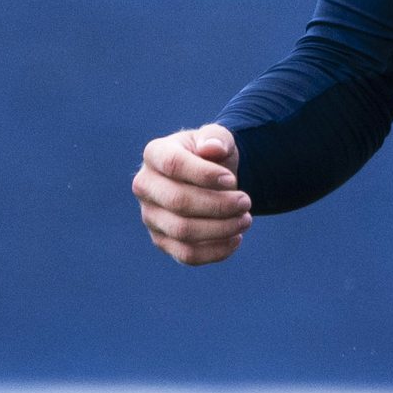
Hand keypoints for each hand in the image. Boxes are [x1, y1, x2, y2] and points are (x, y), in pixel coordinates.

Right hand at [132, 124, 250, 266]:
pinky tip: (236, 239)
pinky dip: (216, 251)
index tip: (232, 180)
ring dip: (221, 229)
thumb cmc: (212, 155)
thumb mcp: (218, 138)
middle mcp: (145, 186)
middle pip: (178, 202)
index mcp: (155, 154)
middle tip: (246, 202)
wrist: (212, 178)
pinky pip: (186, 254)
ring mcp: (150, 216)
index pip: (173, 165)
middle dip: (219, 205)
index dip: (205, 175)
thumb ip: (216, 138)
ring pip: (183, 232)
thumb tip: (211, 148)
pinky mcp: (162, 240)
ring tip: (246, 220)